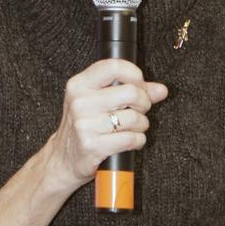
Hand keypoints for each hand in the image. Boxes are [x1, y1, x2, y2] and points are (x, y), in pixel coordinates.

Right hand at [47, 59, 166, 191]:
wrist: (63, 159)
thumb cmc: (84, 126)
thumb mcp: (98, 102)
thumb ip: (130, 90)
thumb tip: (161, 90)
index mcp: (79, 85)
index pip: (113, 66)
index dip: (134, 74)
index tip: (139, 85)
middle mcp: (79, 101)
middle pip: (130, 92)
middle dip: (143, 102)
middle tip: (139, 110)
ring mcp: (85, 124)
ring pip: (134, 118)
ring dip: (142, 125)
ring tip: (133, 127)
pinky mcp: (92, 145)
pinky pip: (131, 139)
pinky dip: (138, 140)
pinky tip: (130, 141)